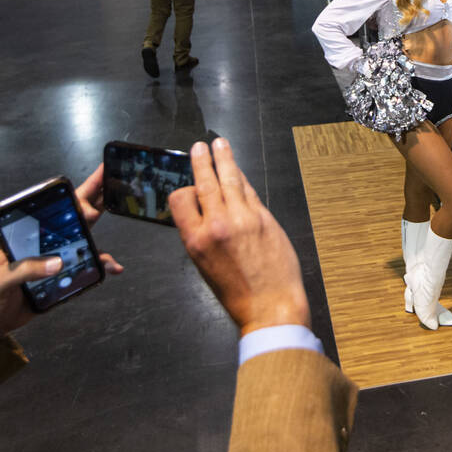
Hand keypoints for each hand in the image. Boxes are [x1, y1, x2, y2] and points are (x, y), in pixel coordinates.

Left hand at [0, 166, 122, 337]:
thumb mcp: (0, 280)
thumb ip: (25, 269)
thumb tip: (58, 262)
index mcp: (29, 235)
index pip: (54, 210)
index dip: (74, 200)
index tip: (89, 203)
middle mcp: (48, 240)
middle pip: (76, 213)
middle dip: (96, 194)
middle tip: (116, 179)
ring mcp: (59, 255)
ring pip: (87, 235)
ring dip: (105, 224)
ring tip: (124, 211)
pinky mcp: (68, 274)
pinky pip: (91, 265)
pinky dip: (105, 265)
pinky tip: (115, 267)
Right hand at [169, 138, 309, 336]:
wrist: (270, 306)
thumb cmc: (236, 293)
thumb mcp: (205, 266)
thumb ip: (202, 236)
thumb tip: (204, 213)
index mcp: (196, 240)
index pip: (180, 200)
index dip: (183, 190)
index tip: (188, 186)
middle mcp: (217, 225)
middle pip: (205, 183)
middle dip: (202, 161)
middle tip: (199, 146)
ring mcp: (244, 219)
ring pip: (230, 180)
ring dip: (225, 159)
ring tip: (221, 144)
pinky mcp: (265, 219)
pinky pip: (250, 192)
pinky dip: (244, 179)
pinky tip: (240, 172)